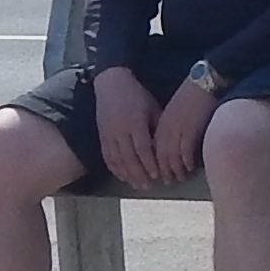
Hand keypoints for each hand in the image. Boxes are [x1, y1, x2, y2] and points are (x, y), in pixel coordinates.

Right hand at [92, 66, 169, 186]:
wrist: (111, 84)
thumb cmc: (137, 95)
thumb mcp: (152, 108)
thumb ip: (158, 127)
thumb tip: (168, 147)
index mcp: (135, 123)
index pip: (142, 149)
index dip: (149, 164)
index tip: (157, 175)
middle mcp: (120, 130)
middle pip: (129, 158)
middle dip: (139, 174)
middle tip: (148, 186)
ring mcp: (108, 134)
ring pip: (117, 159)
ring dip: (127, 174)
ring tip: (136, 184)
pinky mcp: (101, 135)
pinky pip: (107, 156)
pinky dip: (114, 168)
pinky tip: (122, 176)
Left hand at [146, 71, 220, 182]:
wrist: (203, 83)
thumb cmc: (192, 97)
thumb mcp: (176, 113)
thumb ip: (171, 128)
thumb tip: (174, 145)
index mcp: (161, 124)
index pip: (154, 149)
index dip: (155, 163)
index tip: (158, 173)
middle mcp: (166, 128)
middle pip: (160, 155)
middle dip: (163, 171)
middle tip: (167, 181)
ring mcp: (177, 129)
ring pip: (171, 156)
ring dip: (175, 170)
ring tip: (179, 178)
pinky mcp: (190, 129)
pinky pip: (185, 151)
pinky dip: (186, 162)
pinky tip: (190, 168)